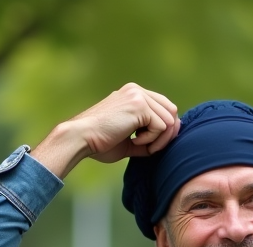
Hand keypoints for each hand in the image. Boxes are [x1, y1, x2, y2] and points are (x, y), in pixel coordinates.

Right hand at [32, 84, 179, 178]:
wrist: (81, 138)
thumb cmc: (100, 142)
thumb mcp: (129, 139)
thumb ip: (147, 136)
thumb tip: (167, 141)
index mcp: (133, 94)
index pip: (164, 107)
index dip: (165, 128)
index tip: (152, 145)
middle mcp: (137, 91)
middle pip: (171, 111)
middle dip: (167, 134)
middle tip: (151, 148)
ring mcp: (138, 95)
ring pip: (169, 120)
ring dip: (159, 139)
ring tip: (140, 145)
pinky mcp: (139, 105)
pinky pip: (162, 126)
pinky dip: (152, 139)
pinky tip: (135, 141)